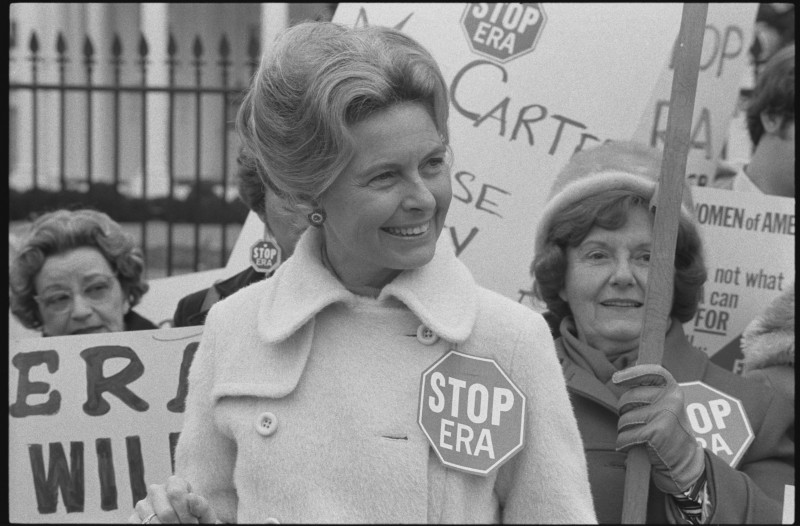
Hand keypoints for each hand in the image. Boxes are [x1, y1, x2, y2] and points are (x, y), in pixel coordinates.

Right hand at [127, 475, 217, 523]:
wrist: (187, 524)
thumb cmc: (196, 519)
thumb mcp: (204, 513)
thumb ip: (202, 505)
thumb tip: (191, 498)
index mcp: (174, 482)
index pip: (176, 493)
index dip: (186, 512)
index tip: (195, 523)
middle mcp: (156, 490)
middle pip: (166, 512)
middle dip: (178, 525)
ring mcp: (142, 504)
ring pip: (152, 522)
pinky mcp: (133, 518)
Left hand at [612, 364, 704, 494]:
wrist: (685, 463)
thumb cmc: (669, 433)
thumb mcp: (666, 407)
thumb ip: (649, 393)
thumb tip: (619, 376)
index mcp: (673, 390)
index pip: (653, 371)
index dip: (632, 373)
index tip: (616, 379)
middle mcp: (671, 399)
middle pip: (628, 398)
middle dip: (624, 412)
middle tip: (637, 424)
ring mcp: (664, 415)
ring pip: (624, 418)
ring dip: (625, 430)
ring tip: (640, 437)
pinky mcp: (656, 432)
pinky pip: (625, 436)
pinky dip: (625, 444)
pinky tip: (637, 447)